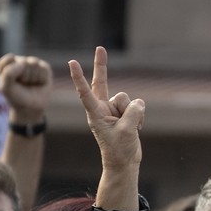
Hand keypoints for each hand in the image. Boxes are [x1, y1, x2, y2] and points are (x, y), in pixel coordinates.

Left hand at [0, 53, 51, 122]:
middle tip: (23, 85)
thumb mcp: (6, 87)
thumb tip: (24, 63)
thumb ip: (8, 73)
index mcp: (7, 64)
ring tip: (30, 84)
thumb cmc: (16, 97)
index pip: (10, 59)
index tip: (11, 82)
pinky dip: (41, 79)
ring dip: (33, 78)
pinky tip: (39, 83)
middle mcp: (20, 61)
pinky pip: (44, 69)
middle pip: (23, 62)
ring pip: (34, 64)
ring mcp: (33, 64)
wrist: (31, 108)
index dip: (11, 72)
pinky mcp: (44, 68)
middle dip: (24, 77)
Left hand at [67, 46, 142, 167]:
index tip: (72, 62)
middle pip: (102, 83)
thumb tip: (138, 102)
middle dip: (102, 66)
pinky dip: (139, 117)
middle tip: (100, 48)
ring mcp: (113, 110)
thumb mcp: (127, 130)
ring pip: (126, 99)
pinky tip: (136, 129)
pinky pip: (135, 106)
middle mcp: (102, 109)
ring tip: (131, 129)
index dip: (79, 77)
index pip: (85, 92)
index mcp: (95, 114)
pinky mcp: (123, 114)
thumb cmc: (119, 150)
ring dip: (133, 113)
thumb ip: (133, 112)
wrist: (124, 163)